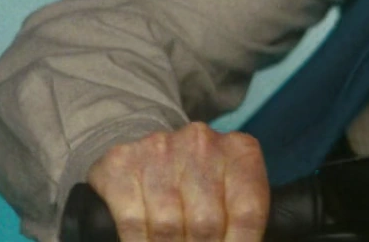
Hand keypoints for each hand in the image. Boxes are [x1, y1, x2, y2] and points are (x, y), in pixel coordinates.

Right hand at [85, 122, 269, 241]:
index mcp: (239, 150)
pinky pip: (133, 221)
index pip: (247, 213)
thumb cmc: (201, 181)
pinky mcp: (122, 163)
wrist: (150, 152)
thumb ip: (238, 221)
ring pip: (167, 226)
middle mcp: (201, 142)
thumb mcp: (231, 192)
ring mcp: (159, 149)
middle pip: (206, 223)